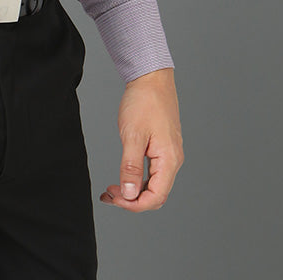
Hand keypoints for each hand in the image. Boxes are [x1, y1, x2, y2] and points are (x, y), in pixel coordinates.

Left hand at [100, 67, 182, 212]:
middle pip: (156, 194)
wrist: (151, 78)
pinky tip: (124, 177)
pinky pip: (152, 172)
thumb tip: (130, 194)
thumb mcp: (132, 135)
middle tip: (109, 194)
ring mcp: (169, 153)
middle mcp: (173, 160)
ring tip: (112, 188)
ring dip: (134, 190)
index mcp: (169, 159)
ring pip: (154, 185)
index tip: (114, 199)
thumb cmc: (144, 102)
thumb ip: (131, 167)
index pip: (156, 197)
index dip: (134, 204)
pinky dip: (137, 178)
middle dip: (132, 200)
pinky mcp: (162, 147)